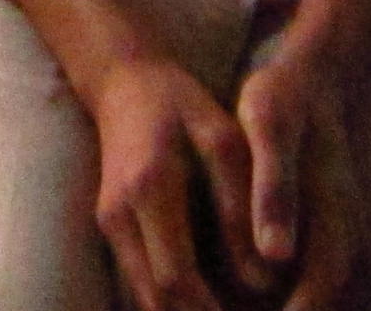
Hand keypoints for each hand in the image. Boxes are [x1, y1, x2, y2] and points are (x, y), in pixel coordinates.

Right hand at [86, 54, 257, 310]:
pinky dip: (170, 301)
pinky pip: (139, 280)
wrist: (123, 81)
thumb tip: (261, 277)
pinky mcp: (110, 225)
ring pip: (143, 296)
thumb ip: (241, 205)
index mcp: (151, 188)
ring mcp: (109, 221)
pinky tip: (205, 301)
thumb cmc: (181, 103)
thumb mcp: (223, 139)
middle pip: (156, 298)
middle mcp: (120, 213)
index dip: (210, 310)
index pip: (176, 276)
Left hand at [232, 51, 357, 310]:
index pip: (313, 300)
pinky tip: (236, 299)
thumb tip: (275, 257)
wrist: (311, 74)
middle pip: (316, 307)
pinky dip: (282, 298)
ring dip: (274, 308)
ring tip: (220, 310)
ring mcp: (338, 239)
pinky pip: (308, 281)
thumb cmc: (284, 99)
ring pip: (314, 298)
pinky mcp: (324, 233)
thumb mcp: (270, 129)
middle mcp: (344, 241)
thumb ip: (275, 191)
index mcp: (333, 223)